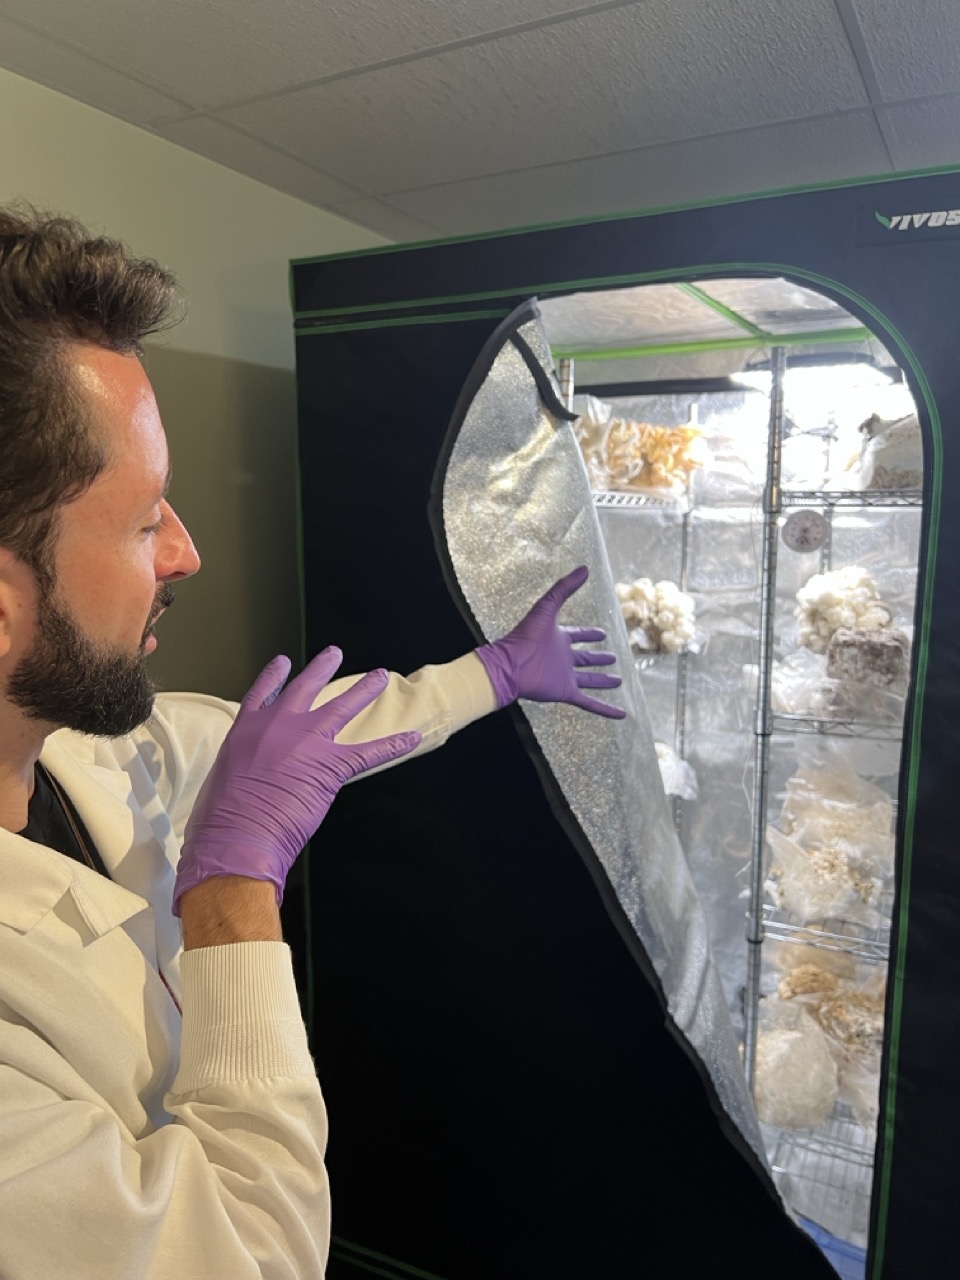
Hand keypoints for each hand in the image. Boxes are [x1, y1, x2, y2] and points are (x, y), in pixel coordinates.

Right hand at [172, 649, 421, 914]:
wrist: (238, 833)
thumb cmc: (219, 818)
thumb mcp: (220, 781)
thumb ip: (238, 771)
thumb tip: (245, 782)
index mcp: (246, 729)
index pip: (261, 694)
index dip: (274, 677)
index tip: (283, 662)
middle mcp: (277, 725)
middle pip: (305, 689)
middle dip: (321, 669)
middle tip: (334, 654)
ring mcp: (306, 740)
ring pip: (341, 706)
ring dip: (363, 690)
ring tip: (378, 676)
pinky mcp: (332, 764)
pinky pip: (370, 751)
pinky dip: (394, 744)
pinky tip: (412, 737)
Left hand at [475, 565, 625, 718]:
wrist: (510, 665)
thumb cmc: (525, 636)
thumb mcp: (547, 606)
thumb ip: (564, 588)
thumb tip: (585, 568)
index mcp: (559, 638)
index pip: (578, 635)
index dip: (590, 634)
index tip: (602, 633)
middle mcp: (564, 658)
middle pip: (585, 659)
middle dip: (599, 658)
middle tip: (614, 657)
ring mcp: (565, 676)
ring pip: (589, 679)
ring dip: (603, 681)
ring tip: (619, 680)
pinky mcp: (566, 692)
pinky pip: (590, 702)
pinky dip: (605, 709)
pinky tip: (621, 714)